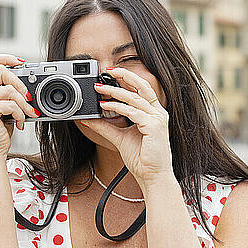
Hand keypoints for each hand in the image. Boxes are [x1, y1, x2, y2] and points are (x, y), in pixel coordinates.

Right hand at [0, 54, 37, 157]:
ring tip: (28, 114)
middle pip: (1, 71)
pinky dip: (21, 114)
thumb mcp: (1, 105)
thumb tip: (27, 83)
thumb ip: (7, 90)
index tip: (21, 62)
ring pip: (9, 90)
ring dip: (24, 104)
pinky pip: (11, 104)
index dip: (5, 58)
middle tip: (29, 97)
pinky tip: (20, 123)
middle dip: (20, 83)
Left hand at [81, 67, 173, 188]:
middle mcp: (158, 113)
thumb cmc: (142, 159)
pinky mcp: (154, 127)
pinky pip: (133, 112)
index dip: (127, 79)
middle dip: (125, 75)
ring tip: (100, 89)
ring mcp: (157, 119)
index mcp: (153, 113)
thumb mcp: (119, 138)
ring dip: (115, 92)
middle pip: (142, 86)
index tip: (111, 74)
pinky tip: (105, 106)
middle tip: (108, 71)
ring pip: (134, 97)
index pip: (141, 89)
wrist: (152, 176)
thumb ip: (105, 127)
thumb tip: (89, 118)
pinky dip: (118, 107)